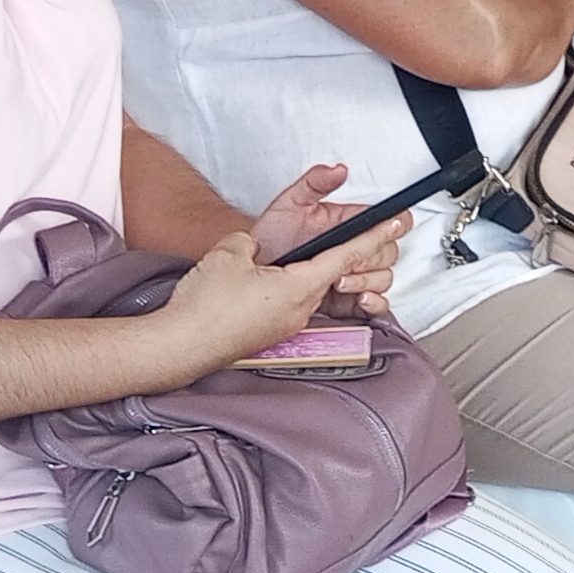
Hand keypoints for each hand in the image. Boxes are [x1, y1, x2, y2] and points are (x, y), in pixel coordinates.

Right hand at [151, 219, 406, 384]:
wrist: (179, 345)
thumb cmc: (203, 307)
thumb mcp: (229, 253)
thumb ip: (250, 241)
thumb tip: (254, 246)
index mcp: (298, 288)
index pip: (346, 256)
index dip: (372, 237)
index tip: (394, 226)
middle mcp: (299, 310)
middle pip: (331, 274)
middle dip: (336, 255)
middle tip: (330, 236)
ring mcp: (285, 326)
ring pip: (307, 290)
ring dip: (303, 274)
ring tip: (274, 264)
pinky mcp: (270, 334)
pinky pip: (288, 306)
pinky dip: (284, 290)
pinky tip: (259, 286)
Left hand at [243, 163, 408, 321]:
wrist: (254, 274)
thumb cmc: (271, 240)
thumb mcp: (289, 204)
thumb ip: (314, 183)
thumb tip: (338, 171)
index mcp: (349, 224)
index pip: (390, 220)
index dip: (396, 224)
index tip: (390, 227)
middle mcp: (354, 248)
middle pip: (389, 253)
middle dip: (372, 258)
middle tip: (349, 261)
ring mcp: (353, 274)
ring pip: (384, 278)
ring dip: (367, 280)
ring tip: (341, 281)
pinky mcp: (347, 300)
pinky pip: (376, 305)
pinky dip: (373, 303)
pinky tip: (359, 299)